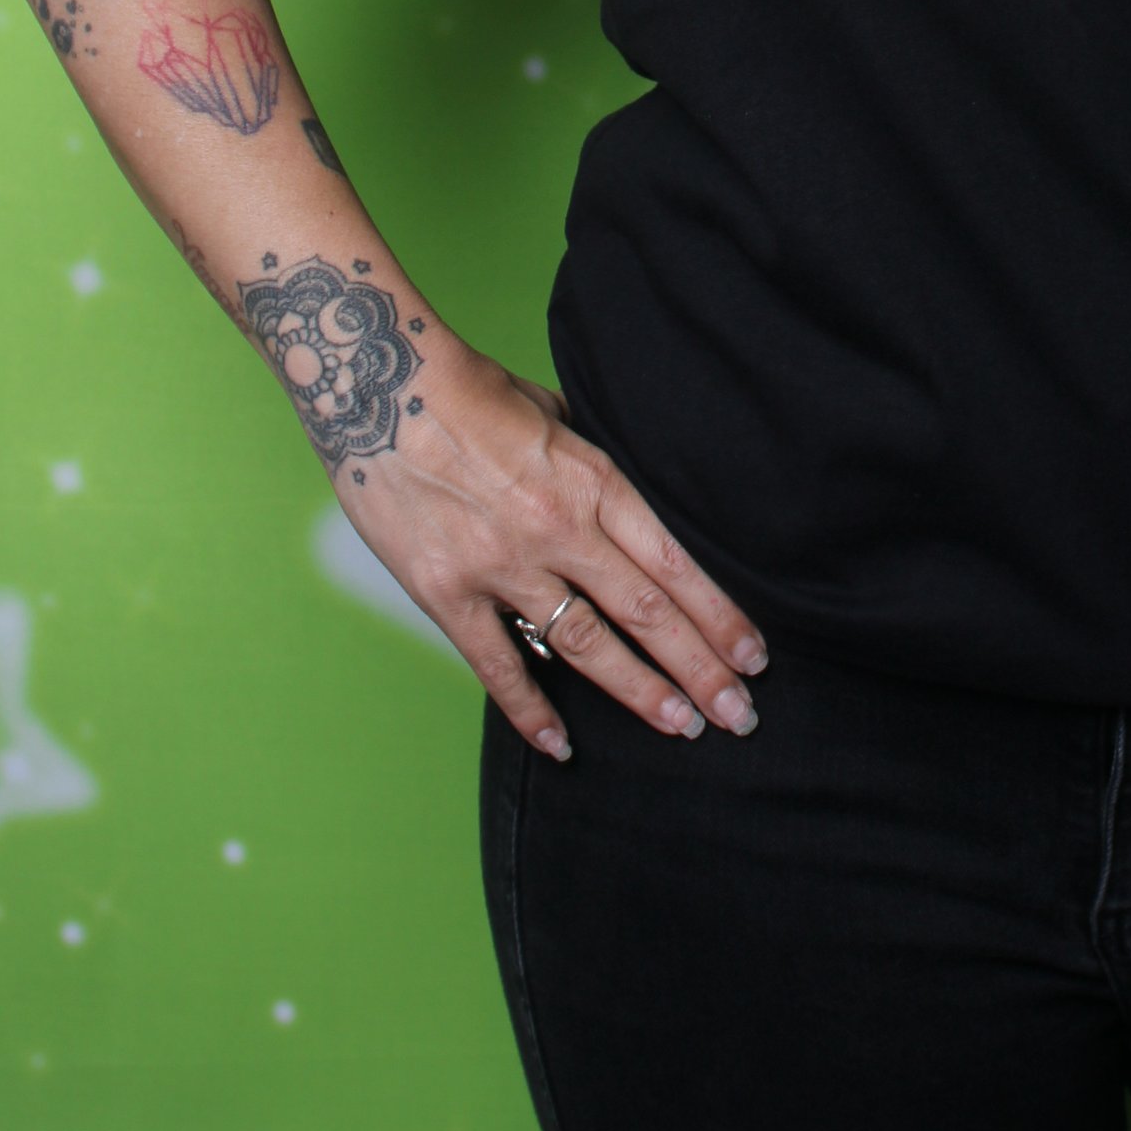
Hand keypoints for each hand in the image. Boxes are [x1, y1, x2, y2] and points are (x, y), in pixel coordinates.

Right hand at [340, 340, 765, 760]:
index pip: (674, 565)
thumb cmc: (471, 392)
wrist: (378, 385)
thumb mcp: (556, 413)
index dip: (718, 617)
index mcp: (593, 481)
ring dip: (639, 690)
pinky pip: (498, 665)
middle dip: (700, 669)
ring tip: (683, 726)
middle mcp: (558, 530)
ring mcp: (502, 566)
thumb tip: (623, 500)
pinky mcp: (447, 592)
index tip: (752, 656)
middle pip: (646, 613)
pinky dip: (530, 710)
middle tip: (739, 715)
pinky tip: (561, 745)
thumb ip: (592, 467)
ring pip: (587, 644)